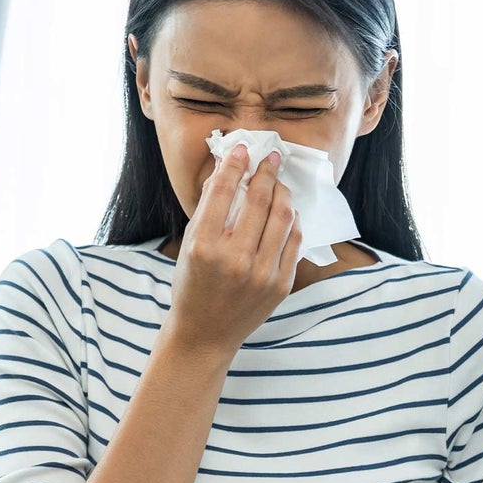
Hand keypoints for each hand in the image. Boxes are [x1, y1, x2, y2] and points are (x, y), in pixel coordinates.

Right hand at [161, 143, 303, 357]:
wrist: (205, 333)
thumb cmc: (192, 285)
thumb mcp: (188, 245)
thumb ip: (207, 208)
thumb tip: (225, 167)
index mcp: (203, 247)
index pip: (222, 192)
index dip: (234, 165)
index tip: (243, 149)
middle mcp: (234, 260)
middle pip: (258, 200)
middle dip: (266, 172)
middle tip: (270, 158)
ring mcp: (261, 274)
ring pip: (283, 217)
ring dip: (282, 193)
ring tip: (278, 184)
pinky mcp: (281, 285)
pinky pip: (294, 241)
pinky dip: (292, 221)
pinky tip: (285, 212)